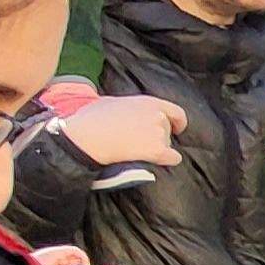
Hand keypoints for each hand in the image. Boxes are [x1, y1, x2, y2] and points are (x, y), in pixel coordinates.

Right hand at [59, 94, 186, 168]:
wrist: (87, 137)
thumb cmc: (91, 119)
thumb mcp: (111, 102)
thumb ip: (127, 106)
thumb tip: (124, 109)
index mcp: (148, 102)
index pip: (175, 111)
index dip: (177, 122)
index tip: (176, 128)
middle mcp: (157, 115)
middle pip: (168, 130)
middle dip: (158, 137)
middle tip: (140, 143)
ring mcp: (158, 133)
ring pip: (167, 145)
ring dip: (156, 149)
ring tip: (134, 150)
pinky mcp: (157, 150)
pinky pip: (173, 158)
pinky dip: (167, 161)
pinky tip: (156, 162)